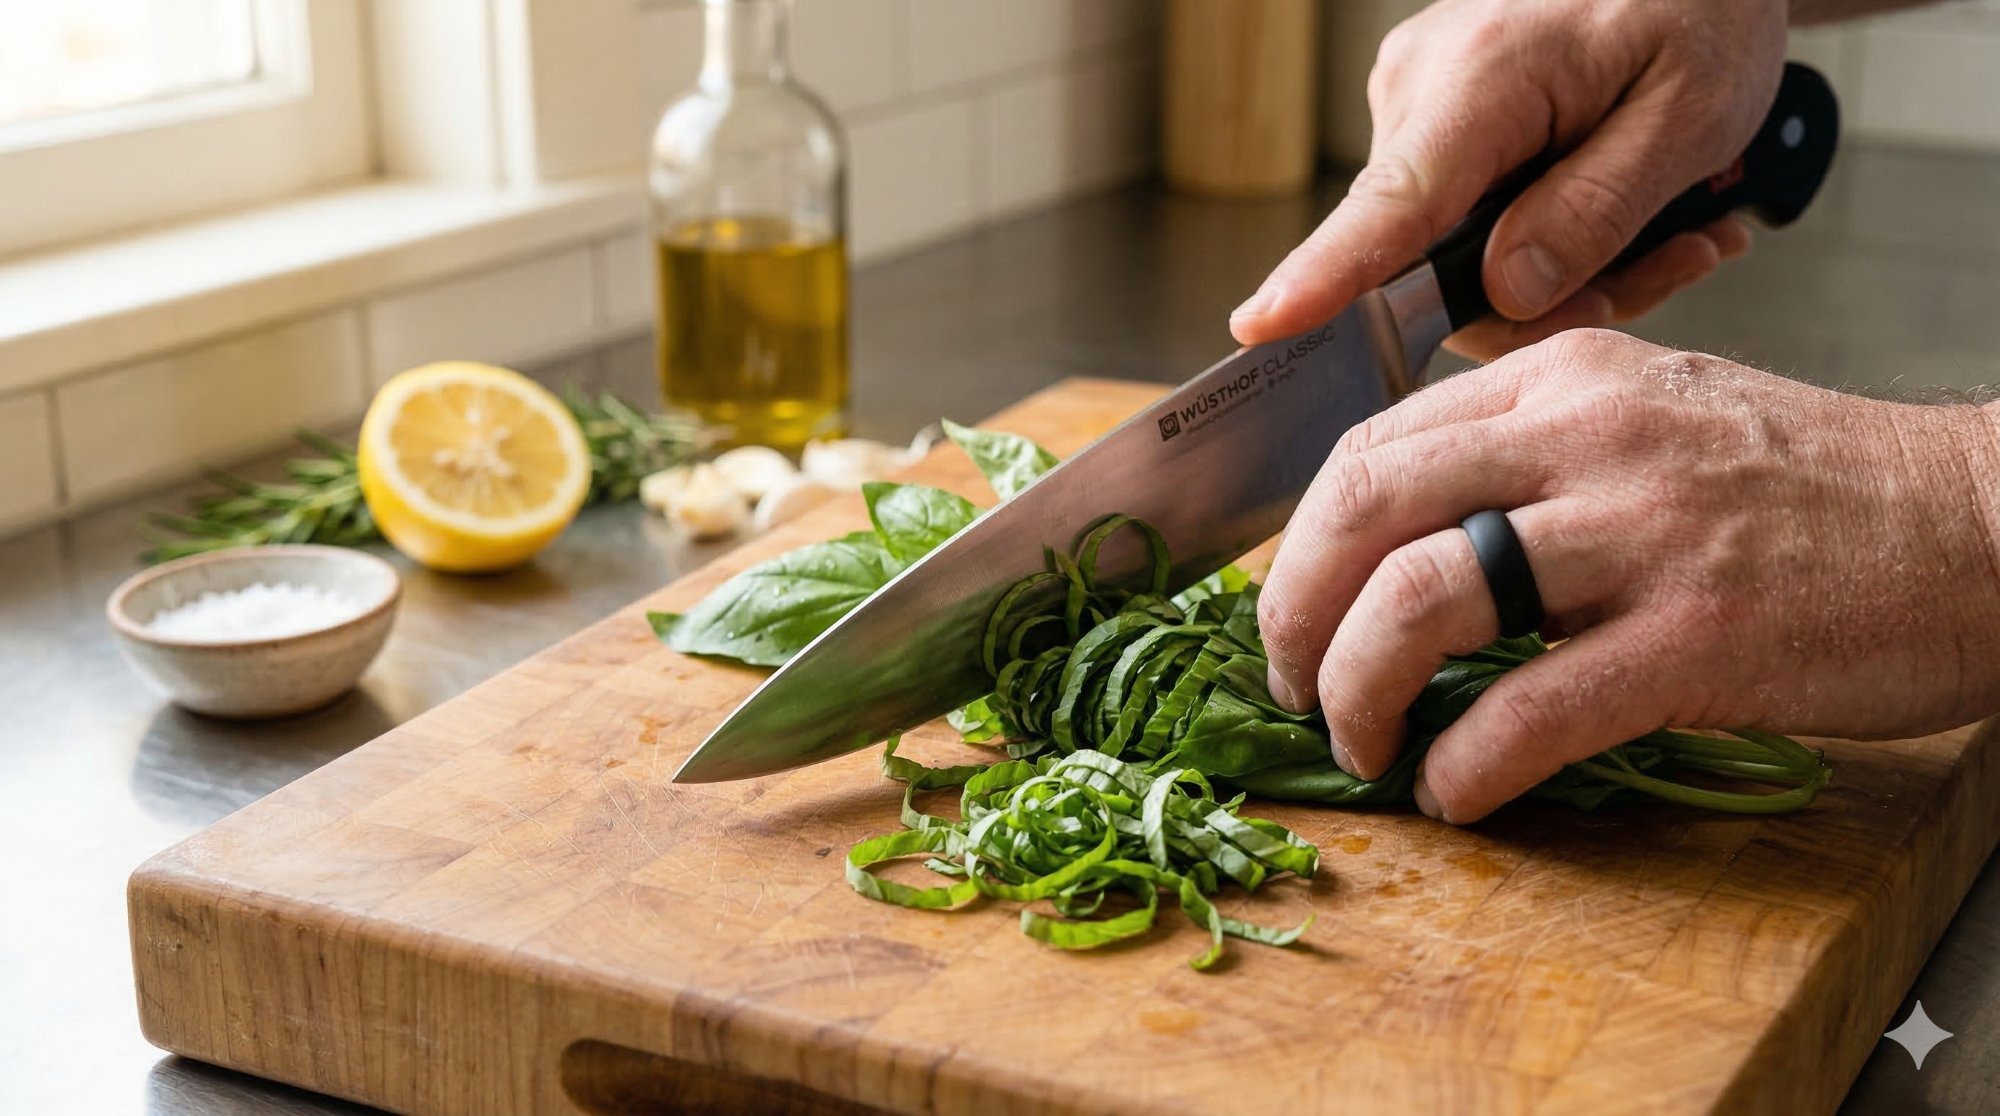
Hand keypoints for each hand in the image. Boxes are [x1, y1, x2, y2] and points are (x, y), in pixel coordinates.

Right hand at [1230, 0, 1785, 359]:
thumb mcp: (1688, 112)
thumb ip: (1596, 210)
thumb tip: (1511, 292)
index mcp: (1482, 78)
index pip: (1388, 204)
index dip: (1323, 278)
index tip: (1260, 325)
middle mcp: (1421, 90)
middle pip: (1437, 264)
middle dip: (1551, 298)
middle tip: (1671, 266)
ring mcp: (1418, 104)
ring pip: (1461, 255)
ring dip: (1568, 270)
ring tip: (1672, 234)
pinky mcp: (1433, 120)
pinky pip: (1471, 220)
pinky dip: (1550, 231)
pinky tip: (1630, 208)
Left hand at [1256, 329, 1999, 822]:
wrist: (1981, 526)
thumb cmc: (1809, 488)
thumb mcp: (1653, 418)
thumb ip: (1528, 454)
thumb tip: (1394, 542)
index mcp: (1563, 380)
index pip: (1369, 446)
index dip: (1302, 543)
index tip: (1293, 612)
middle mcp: (1586, 437)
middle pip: (1363, 507)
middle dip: (1293, 611)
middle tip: (1289, 684)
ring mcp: (1641, 535)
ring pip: (1421, 600)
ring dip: (1357, 690)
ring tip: (1363, 745)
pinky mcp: (1696, 639)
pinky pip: (1527, 710)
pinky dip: (1464, 765)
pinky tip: (1456, 791)